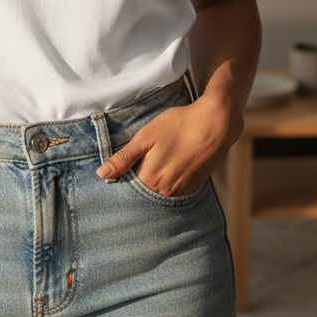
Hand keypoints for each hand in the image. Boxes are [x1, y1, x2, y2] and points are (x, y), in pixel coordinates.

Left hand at [95, 95, 240, 196]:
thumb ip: (124, 158)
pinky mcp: (194, 187)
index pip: (128, 187)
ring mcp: (181, 191)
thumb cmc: (178, 125)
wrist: (215, 124)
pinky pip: (175, 190)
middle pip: (144, 191)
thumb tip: (102, 174)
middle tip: (147, 157)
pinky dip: (170, 181)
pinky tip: (173, 163)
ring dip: (155, 181)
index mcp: (150, 178)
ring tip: (161, 158)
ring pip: (160, 192)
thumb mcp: (146, 136)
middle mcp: (165, 191)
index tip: (126, 164)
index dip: (124, 175)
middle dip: (140, 179)